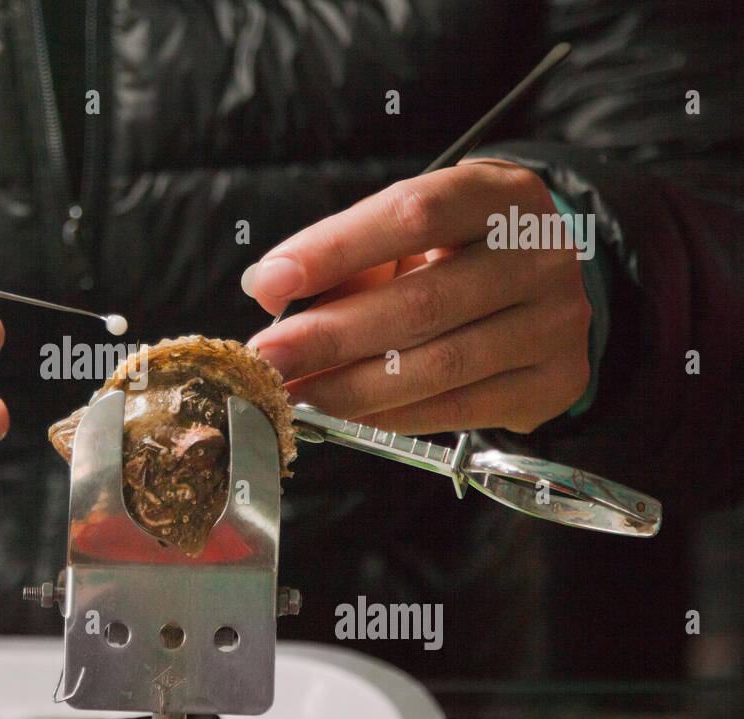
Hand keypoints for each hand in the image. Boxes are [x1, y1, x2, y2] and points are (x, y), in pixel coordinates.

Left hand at [245, 160, 591, 434]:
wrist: (537, 288)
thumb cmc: (452, 253)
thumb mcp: (408, 234)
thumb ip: (346, 256)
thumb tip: (270, 290)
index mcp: (499, 194)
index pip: (413, 215)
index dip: (335, 250)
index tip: (271, 283)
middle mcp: (541, 254)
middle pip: (423, 302)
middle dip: (330, 337)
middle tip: (268, 359)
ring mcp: (557, 321)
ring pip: (440, 365)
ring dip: (351, 387)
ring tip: (294, 393)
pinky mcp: (556, 381)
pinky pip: (459, 409)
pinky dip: (390, 417)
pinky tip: (342, 416)